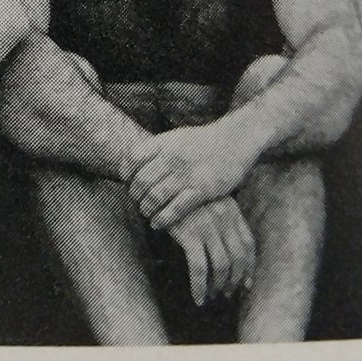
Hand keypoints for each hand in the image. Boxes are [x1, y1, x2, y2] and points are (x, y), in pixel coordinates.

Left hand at [128, 123, 255, 229]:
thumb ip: (157, 148)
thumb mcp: (177, 137)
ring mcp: (187, 173)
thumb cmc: (204, 141)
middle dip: (135, 195)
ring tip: (146, 213)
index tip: (126, 182)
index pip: (132, 158)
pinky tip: (158, 223)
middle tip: (135, 202)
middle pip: (142, 181)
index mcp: (164, 143)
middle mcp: (172, 157)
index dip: (125, 173)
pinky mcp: (202, 189)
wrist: (235, 140)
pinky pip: (175, 208)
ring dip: (146, 208)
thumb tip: (134, 161)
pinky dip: (163, 218)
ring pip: (156, 196)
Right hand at [166, 197, 256, 305]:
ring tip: (212, 296)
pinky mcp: (189, 233)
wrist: (154, 182)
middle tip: (227, 293)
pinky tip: (198, 297)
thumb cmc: (177, 193)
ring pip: (221, 265)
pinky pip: (198, 267)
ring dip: (218, 285)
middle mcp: (223, 216)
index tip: (246, 284)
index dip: (249, 267)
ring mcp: (207, 225)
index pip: (248, 243)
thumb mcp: (204, 200)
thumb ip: (218, 217)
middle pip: (238, 257)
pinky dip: (200, 285)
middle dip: (234, 280)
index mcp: (230, 208)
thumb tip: (227, 249)